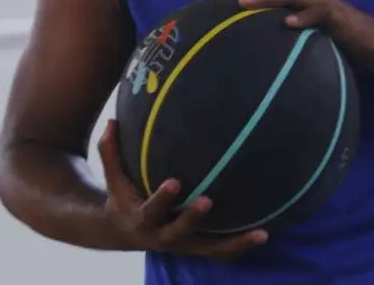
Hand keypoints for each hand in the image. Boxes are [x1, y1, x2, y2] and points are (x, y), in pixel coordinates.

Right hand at [96, 120, 267, 258]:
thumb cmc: (122, 195)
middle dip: (193, 218)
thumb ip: (110, 150)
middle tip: (209, 201)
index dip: (162, 199)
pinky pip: (220, 251)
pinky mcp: (196, 247)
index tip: (174, 182)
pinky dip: (240, 246)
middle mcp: (162, 235)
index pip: (151, 209)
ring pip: (209, 249)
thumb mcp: (113, 176)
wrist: (124, 232)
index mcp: (141, 218)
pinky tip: (263, 234)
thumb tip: (111, 120)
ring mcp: (182, 245)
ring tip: (260, 233)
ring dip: (234, 243)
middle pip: (179, 231)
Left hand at [205, 0, 373, 69]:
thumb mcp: (308, 44)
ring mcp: (321, 4)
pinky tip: (289, 24)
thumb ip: (285, 45)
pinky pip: (319, 16)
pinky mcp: (338, 17)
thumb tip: (255, 64)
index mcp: (295, 0)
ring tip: (243, 3)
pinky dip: (304, 18)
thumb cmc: (341, 45)